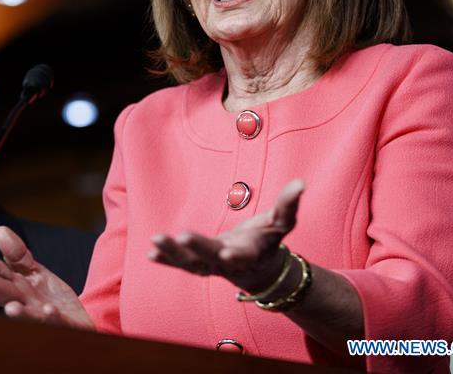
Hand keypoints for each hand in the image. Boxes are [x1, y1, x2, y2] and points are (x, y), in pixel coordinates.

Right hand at [0, 226, 93, 328]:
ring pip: (27, 314)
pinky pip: (56, 321)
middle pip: (5, 292)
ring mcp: (41, 315)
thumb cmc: (48, 298)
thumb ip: (16, 253)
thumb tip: (0, 230)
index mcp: (17, 285)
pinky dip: (51, 317)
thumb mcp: (33, 270)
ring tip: (11, 308)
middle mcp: (25, 301)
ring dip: (19, 313)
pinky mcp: (61, 324)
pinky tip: (49, 310)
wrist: (74, 321)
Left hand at [149, 178, 304, 292]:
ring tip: (155, 241)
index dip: (237, 255)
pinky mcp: (199, 265)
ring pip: (191, 263)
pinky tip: (151, 253)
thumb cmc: (268, 240)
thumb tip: (301, 182)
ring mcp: (211, 266)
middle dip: (197, 248)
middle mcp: (229, 262)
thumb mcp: (282, 223)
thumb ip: (289, 204)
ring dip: (173, 253)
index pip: (244, 254)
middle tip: (182, 236)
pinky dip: (167, 260)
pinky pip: (181, 264)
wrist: (259, 269)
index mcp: (251, 252)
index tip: (228, 253)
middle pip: (212, 257)